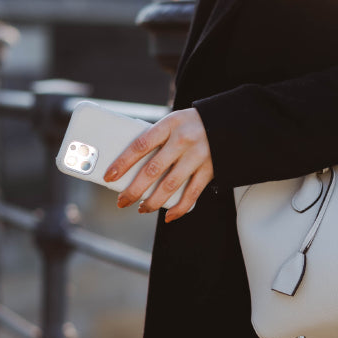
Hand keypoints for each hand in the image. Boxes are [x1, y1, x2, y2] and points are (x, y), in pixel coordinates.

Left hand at [104, 108, 213, 222]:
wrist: (228, 122)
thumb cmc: (192, 124)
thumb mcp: (172, 123)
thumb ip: (156, 140)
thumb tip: (131, 165)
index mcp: (169, 125)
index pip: (140, 145)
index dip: (123, 163)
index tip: (109, 176)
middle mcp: (183, 140)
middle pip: (152, 170)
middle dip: (134, 190)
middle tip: (122, 201)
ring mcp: (197, 156)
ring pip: (170, 185)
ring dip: (153, 201)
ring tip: (141, 208)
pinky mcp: (209, 169)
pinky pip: (192, 193)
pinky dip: (179, 207)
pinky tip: (169, 215)